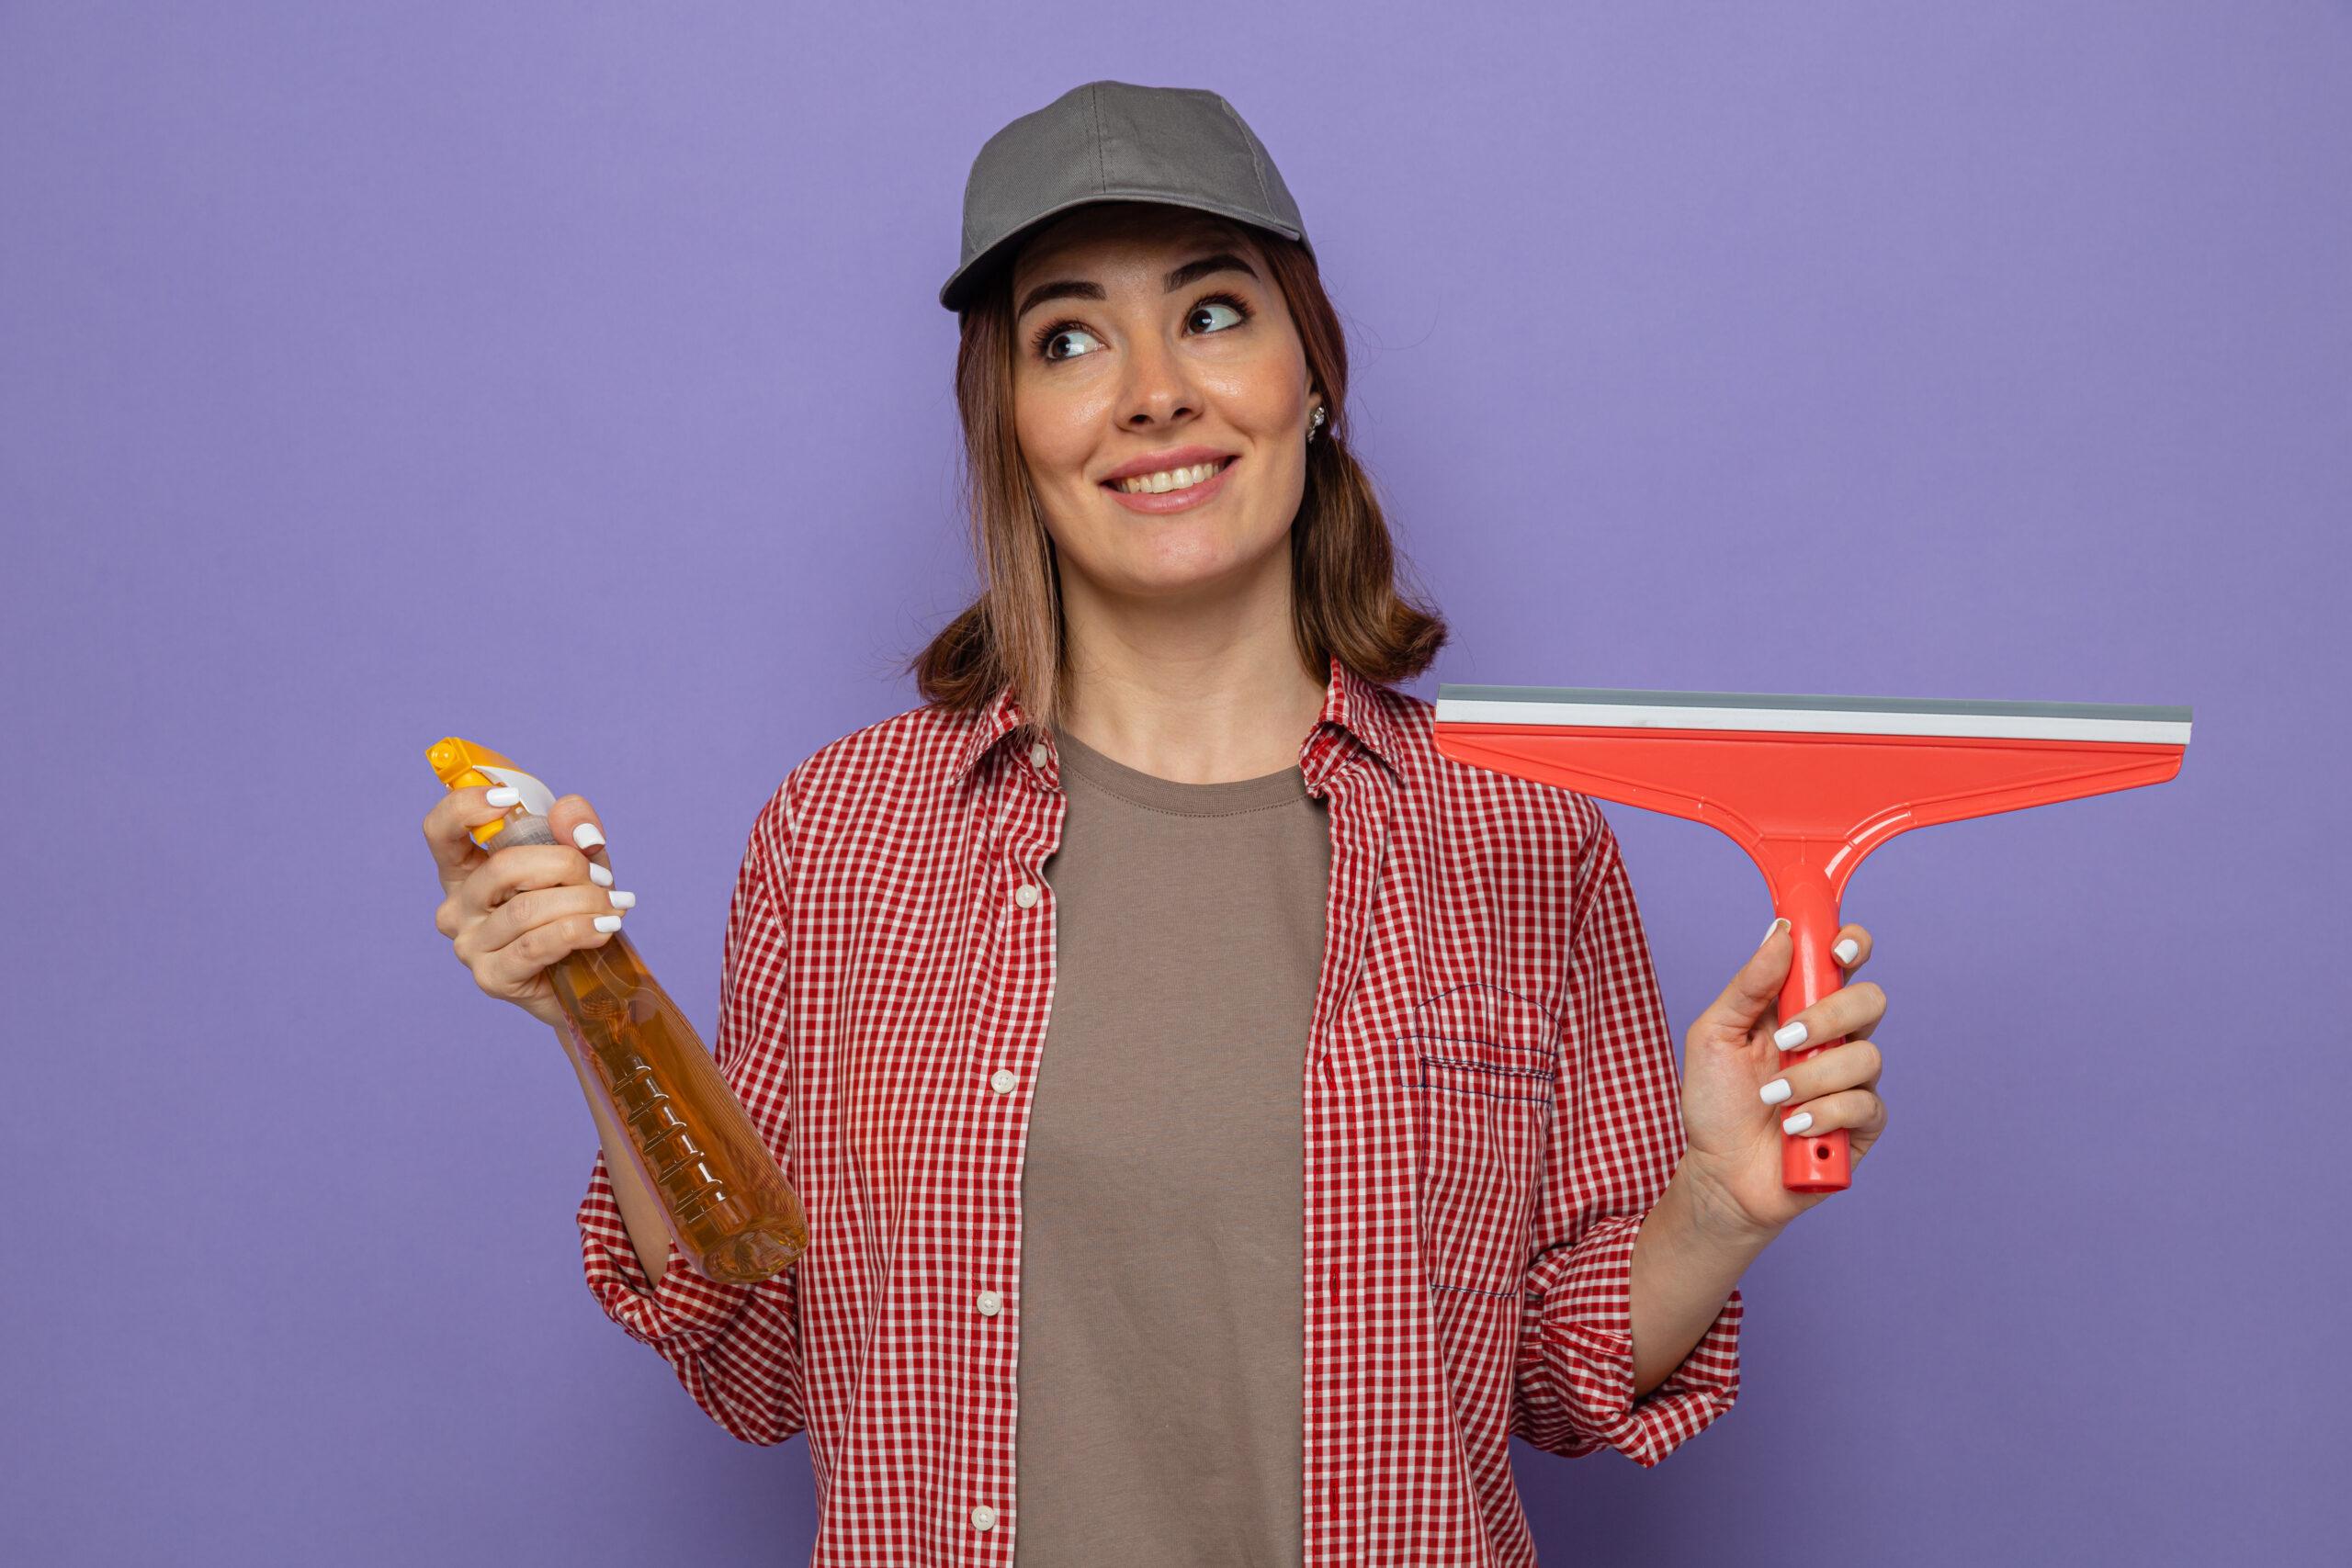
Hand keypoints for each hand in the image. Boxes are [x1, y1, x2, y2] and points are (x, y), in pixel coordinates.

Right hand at [423, 787, 631, 1030]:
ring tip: (612, 907)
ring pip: (525, 909)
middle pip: (501, 867)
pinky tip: (603, 928)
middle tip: (601, 878)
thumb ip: (577, 831)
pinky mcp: (491, 977)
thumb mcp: (582, 862)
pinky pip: (534, 946)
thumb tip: (568, 812)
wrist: (590, 979)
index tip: (511, 798)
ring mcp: (469, 944)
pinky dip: (577, 931)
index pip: (441, 830)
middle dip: (564, 864)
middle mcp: (457, 906)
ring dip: (582, 903)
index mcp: (467, 869)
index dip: (466, 806)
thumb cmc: (575, 911)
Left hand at [1675, 919, 1889, 1240]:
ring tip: (1772, 1097)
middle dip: (1829, 1016)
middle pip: (1870, 1000)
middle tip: (1787, 1040)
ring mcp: (1851, 1081)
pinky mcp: (1862, 1125)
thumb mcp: (1713, 1035)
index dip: (1852, 944)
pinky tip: (1793, 1126)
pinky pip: (1865, 1105)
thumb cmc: (1715, 1103)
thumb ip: (1748, 985)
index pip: (1844, 961)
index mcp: (1801, 1007)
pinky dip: (1824, 1114)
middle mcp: (1834, 1038)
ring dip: (1812, 1077)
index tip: (1837, 948)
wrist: (1719, 1174)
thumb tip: (1781, 932)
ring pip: (1867, 1056)